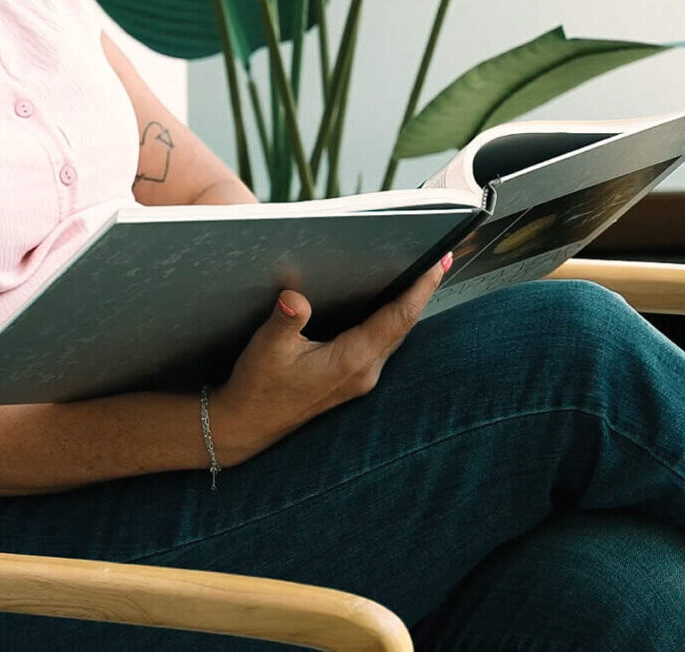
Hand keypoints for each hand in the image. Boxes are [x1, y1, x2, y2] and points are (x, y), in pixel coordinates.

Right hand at [209, 251, 452, 464]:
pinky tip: (388, 305)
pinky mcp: (352, 380)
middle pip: (404, 325)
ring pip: (395, 335)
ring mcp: (360, 378)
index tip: (438, 262)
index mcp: (351, 361)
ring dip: (408, 306)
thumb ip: (286, 319)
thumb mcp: (267, 349)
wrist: (246, 426)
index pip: (399, 318)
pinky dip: (391, 320)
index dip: (421, 287)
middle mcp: (364, 371)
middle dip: (422, 291)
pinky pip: (382, 343)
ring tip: (420, 275)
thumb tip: (295, 296)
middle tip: (438, 258)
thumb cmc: (257, 388)